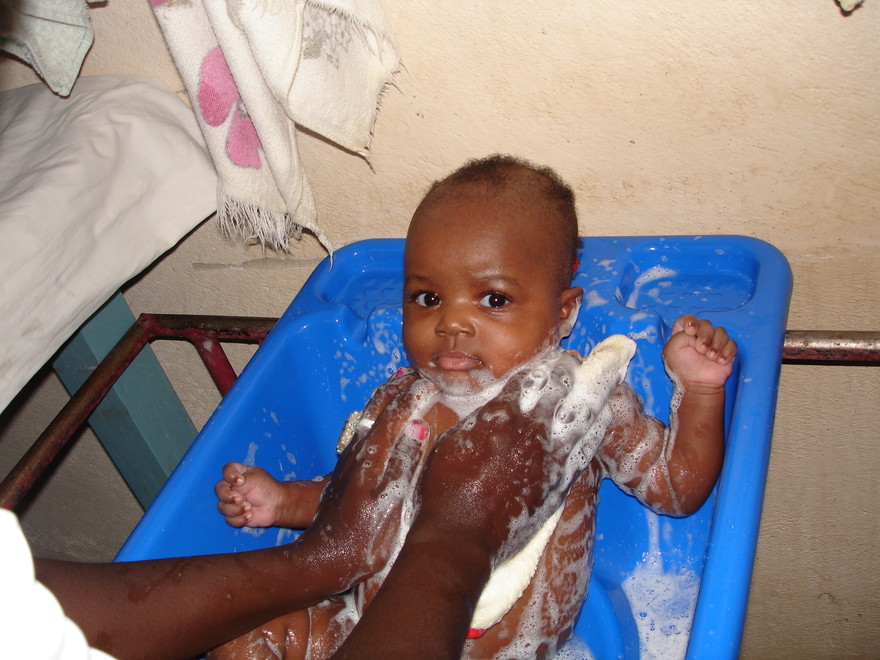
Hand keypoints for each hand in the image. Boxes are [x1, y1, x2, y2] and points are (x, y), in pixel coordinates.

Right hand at [215, 462, 286, 527]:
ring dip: (235, 509)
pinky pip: (228, 519)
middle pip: (219, 489)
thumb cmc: (268, 489)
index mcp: (238, 474)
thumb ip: (238, 483)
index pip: (226, 470)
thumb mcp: (254, 479)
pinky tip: (250, 515)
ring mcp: (232, 502)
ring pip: (221, 507)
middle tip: (241, 499)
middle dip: (228, 496)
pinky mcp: (234, 515)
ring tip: (249, 508)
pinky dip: (239, 519)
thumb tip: (230, 491)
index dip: (229, 475)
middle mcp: (232, 487)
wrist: (277, 506)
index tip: (240, 481)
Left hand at [295, 369, 436, 591]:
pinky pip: (364, 428)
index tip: (432, 382)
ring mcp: (349, 459)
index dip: (414, 395)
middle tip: (417, 372)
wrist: (325, 558)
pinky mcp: (346, 469)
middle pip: (378, 407)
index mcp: (372, 455)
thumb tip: (418, 428)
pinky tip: (380, 417)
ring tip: (399, 382)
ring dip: (385, 396)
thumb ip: (403, 463)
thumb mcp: (390, 502)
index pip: (396, 413)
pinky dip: (377, 413)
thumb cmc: (364, 537)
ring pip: (368, 415)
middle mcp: (358, 450)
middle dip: (397, 387)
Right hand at [411, 350, 593, 565]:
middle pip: (566, 387)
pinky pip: (587, 449)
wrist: (460, 536)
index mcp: (502, 414)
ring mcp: (551, 457)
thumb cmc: (444, 489)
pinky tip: (602, 418)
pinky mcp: (561, 483)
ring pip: (586, 414)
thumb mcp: (451, 441)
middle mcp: (532, 430)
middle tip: (579, 361)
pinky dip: (596, 428)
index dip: (548, 364)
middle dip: (575, 369)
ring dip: (597, 391)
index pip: (536, 376)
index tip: (553, 360)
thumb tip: (489, 407)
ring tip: (611, 373)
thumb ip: (478, 420)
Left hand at [663, 315, 736, 391]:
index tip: (691, 331)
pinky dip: (727, 352)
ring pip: (721, 331)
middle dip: (705, 336)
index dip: (691, 321)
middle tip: (701, 350)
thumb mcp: (672, 350)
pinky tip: (720, 361)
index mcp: (684, 334)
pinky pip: (732, 343)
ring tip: (710, 358)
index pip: (688, 318)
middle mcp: (700, 335)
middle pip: (706, 323)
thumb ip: (679, 335)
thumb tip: (694, 330)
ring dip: (716, 345)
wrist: (698, 384)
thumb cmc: (682, 368)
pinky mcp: (726, 350)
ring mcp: (714, 342)